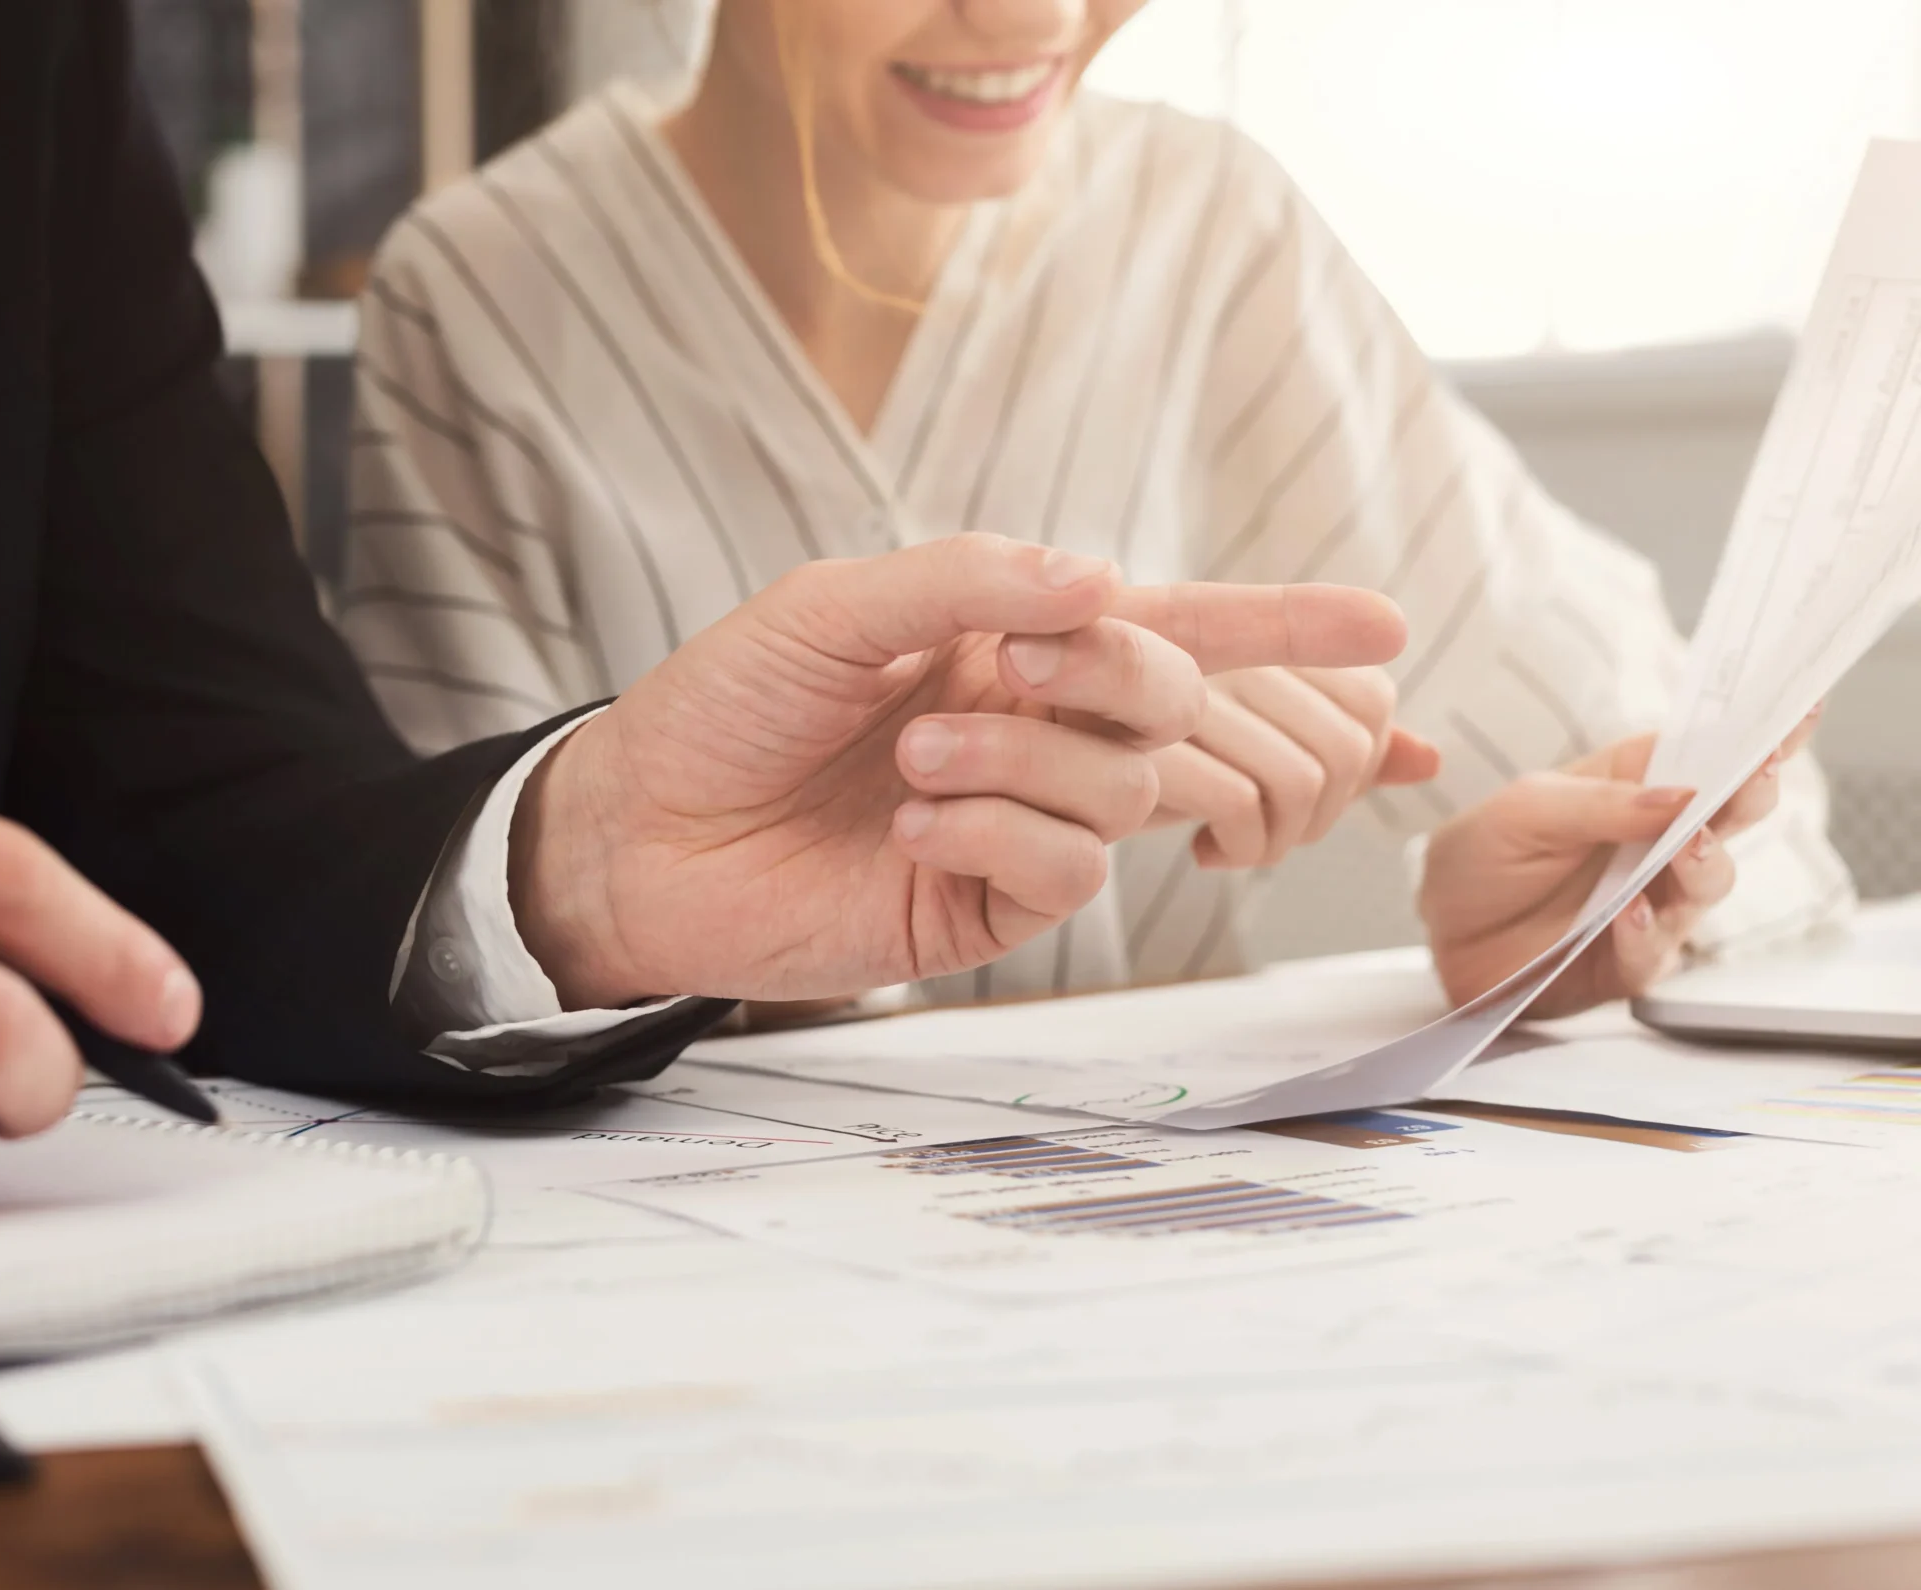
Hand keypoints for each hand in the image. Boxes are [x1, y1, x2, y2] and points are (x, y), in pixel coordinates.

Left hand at [512, 534, 1408, 1006]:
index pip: (1179, 627)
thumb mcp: (834, 606)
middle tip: (1013, 667)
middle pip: (1178, 701)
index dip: (1287, 626)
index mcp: (1015, 641)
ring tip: (914, 758)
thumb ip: (968, 579)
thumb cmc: (730, 703)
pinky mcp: (994, 905)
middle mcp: (1041, 730)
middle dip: (1123, 675)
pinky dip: (1001, 829)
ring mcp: (1026, 824)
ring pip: (1130, 784)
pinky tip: (914, 824)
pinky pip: (1071, 867)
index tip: (1388, 626)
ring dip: (1029, 756)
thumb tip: (1100, 581)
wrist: (640, 830)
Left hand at [1420, 713, 1818, 1016]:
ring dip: (1705, 863)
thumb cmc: (1479, 862)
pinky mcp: (1631, 960)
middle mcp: (1654, 844)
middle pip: (1725, 815)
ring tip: (1689, 845)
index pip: (1701, 754)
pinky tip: (1630, 913)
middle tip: (1755, 777)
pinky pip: (1654, 951)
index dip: (1750, 736)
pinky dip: (1646, 931)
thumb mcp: (1520, 814)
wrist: (1437, 936)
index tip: (1792, 714)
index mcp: (1630, 790)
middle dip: (1748, 793)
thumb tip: (1679, 794)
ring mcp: (1651, 903)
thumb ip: (1596, 802)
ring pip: (1707, 883)